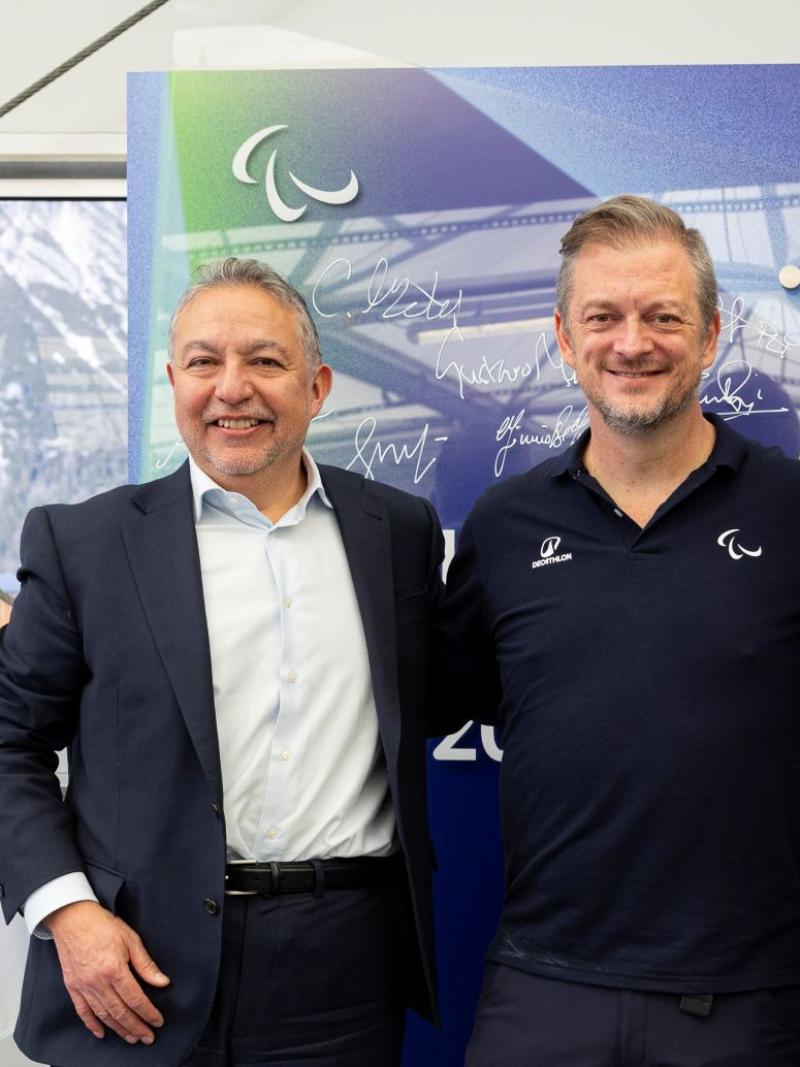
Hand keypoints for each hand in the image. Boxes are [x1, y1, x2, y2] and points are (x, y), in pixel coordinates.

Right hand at [46, 900, 169, 1043]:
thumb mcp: (131, 939)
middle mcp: (98, 982)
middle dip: (136, 1027)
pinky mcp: (72, 986)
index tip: (158, 1022)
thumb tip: (162, 982)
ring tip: (131, 1038)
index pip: (135, 999)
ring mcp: (83, 986)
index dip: (148, 1013)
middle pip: (120, 1012)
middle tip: (148, 1037)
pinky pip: (82, 1011)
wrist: (72, 918)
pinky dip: (92, 1024)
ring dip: (118, 1029)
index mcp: (115, 969)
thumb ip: (146, 964)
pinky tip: (101, 1033)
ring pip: (103, 1015)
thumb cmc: (103, 925)